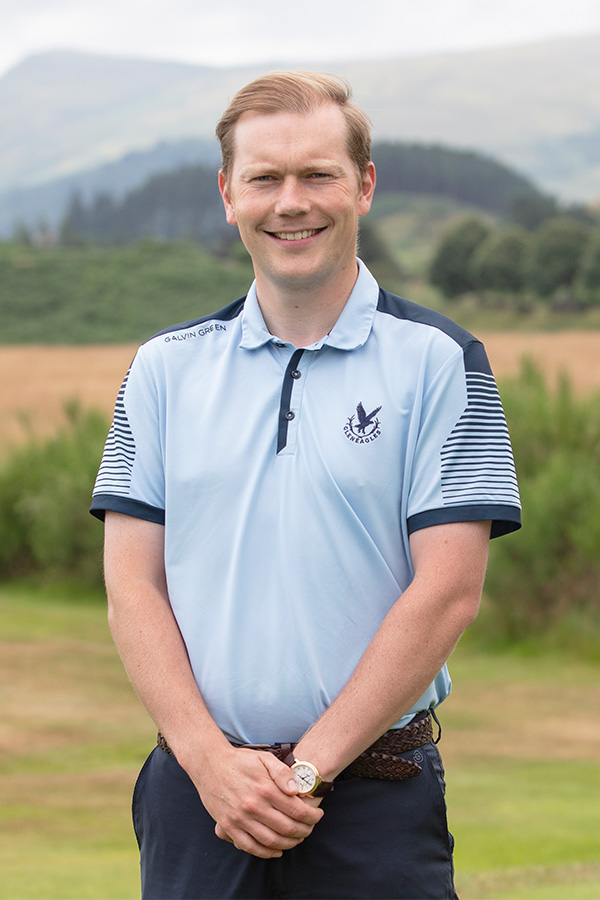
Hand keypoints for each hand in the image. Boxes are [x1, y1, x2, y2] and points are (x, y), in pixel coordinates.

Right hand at [192, 746, 323, 858]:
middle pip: (287, 829)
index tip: (317, 816)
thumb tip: (296, 791)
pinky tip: (276, 850)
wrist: (209, 763)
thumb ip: (282, 773)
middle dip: (304, 831)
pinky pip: (249, 847)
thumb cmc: (240, 760)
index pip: (296, 810)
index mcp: (265, 789)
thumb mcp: (264, 758)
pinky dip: (266, 853)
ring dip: (288, 844)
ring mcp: (240, 818)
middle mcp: (253, 806)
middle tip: (310, 828)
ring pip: (271, 841)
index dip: (311, 817)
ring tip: (297, 839)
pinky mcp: (228, 826)